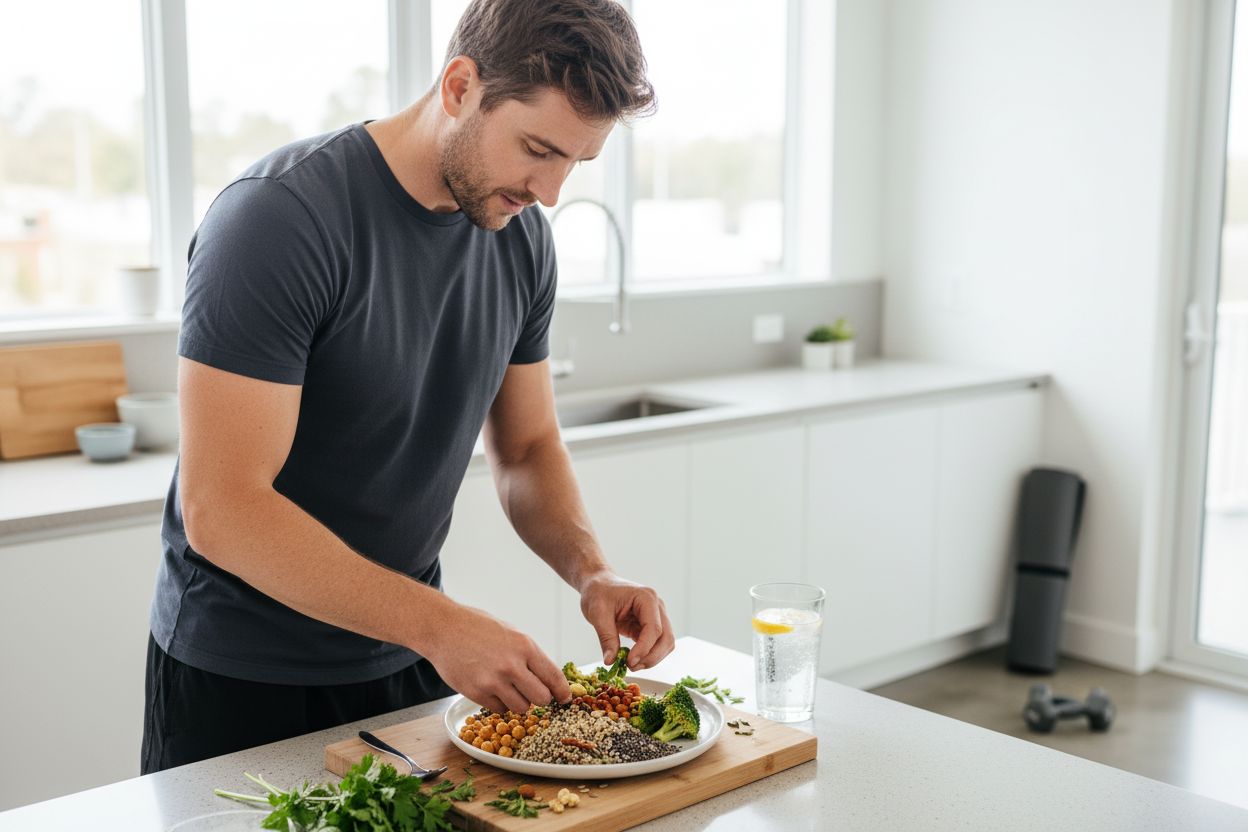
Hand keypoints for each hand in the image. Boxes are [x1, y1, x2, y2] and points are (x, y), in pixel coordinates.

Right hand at [423, 602, 570, 713]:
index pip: (554, 677)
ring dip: (519, 701)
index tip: (564, 698)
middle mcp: (512, 666)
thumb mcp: (511, 633)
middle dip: (540, 698)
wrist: (443, 628)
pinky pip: (499, 709)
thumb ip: (529, 654)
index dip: (562, 691)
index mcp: (525, 647)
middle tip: (534, 693)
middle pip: (541, 698)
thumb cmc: (478, 627)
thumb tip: (548, 677)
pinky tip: (491, 688)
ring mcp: (493, 682)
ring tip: (508, 687)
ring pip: (521, 707)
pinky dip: (499, 703)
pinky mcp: (476, 693)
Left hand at [579, 573, 675, 670]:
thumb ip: (606, 637)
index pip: (654, 628)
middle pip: (666, 637)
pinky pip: (657, 644)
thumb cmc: (598, 593)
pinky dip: (648, 655)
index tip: (629, 662)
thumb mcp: (597, 614)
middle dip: (651, 656)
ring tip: (631, 665)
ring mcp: (657, 616)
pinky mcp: (651, 625)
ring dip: (652, 658)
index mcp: (646, 598)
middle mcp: (657, 606)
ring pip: (665, 643)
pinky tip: (633, 660)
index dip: (644, 649)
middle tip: (631, 667)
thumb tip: (610, 661)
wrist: (598, 584)